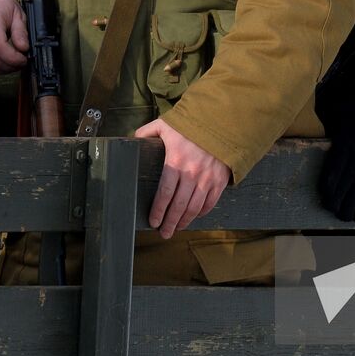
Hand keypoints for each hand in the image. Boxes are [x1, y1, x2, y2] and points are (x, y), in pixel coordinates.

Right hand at [0, 0, 27, 73]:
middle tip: (21, 62)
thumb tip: (24, 48)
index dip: (14, 58)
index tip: (24, 58)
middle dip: (11, 66)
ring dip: (2, 70)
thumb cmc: (0, 6)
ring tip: (12, 63)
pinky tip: (1, 64)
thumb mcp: (17, 13)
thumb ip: (21, 31)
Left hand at [136, 119, 229, 239]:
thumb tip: (132, 140)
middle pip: (179, 206)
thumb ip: (147, 133)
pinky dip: (202, 212)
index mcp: (176, 162)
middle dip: (170, 223)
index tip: (153, 221)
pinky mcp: (220, 181)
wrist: (222, 122)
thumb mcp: (165, 125)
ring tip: (177, 228)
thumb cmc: (191, 124)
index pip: (164, 193)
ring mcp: (207, 179)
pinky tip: (194, 216)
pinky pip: (210, 203)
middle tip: (164, 233)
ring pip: (194, 208)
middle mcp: (192, 174)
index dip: (158, 211)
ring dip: (185, 221)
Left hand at [316, 74, 354, 222]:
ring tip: (343, 218)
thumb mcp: (341, 110)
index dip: (330, 181)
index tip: (325, 194)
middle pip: (347, 180)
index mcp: (348, 140)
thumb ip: (327, 121)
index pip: (337, 164)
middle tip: (331, 209)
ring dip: (351, 205)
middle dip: (338, 198)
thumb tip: (307, 122)